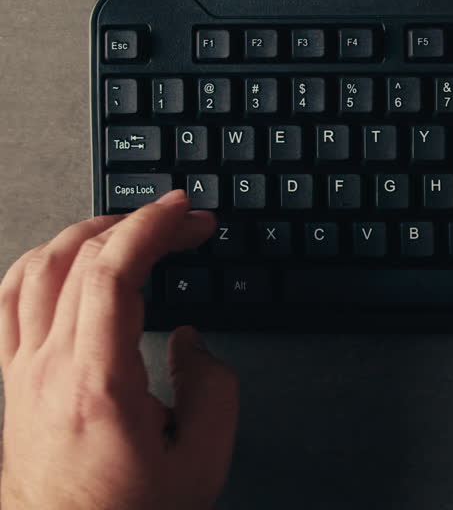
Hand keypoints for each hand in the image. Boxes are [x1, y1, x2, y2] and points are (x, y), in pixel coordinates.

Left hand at [0, 190, 237, 509]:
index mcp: (98, 384)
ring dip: (84, 234)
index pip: (112, 273)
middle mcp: (48, 371)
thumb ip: (212, 389)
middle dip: (135, 223)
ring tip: (128, 228)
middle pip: (76, 260)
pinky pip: (9, 301)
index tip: (184, 212)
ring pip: (33, 270)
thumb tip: (194, 344)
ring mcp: (21, 375)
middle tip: (181, 221)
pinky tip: (68, 262)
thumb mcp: (200, 460)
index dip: (151, 228)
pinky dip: (41, 264)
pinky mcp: (11, 385)